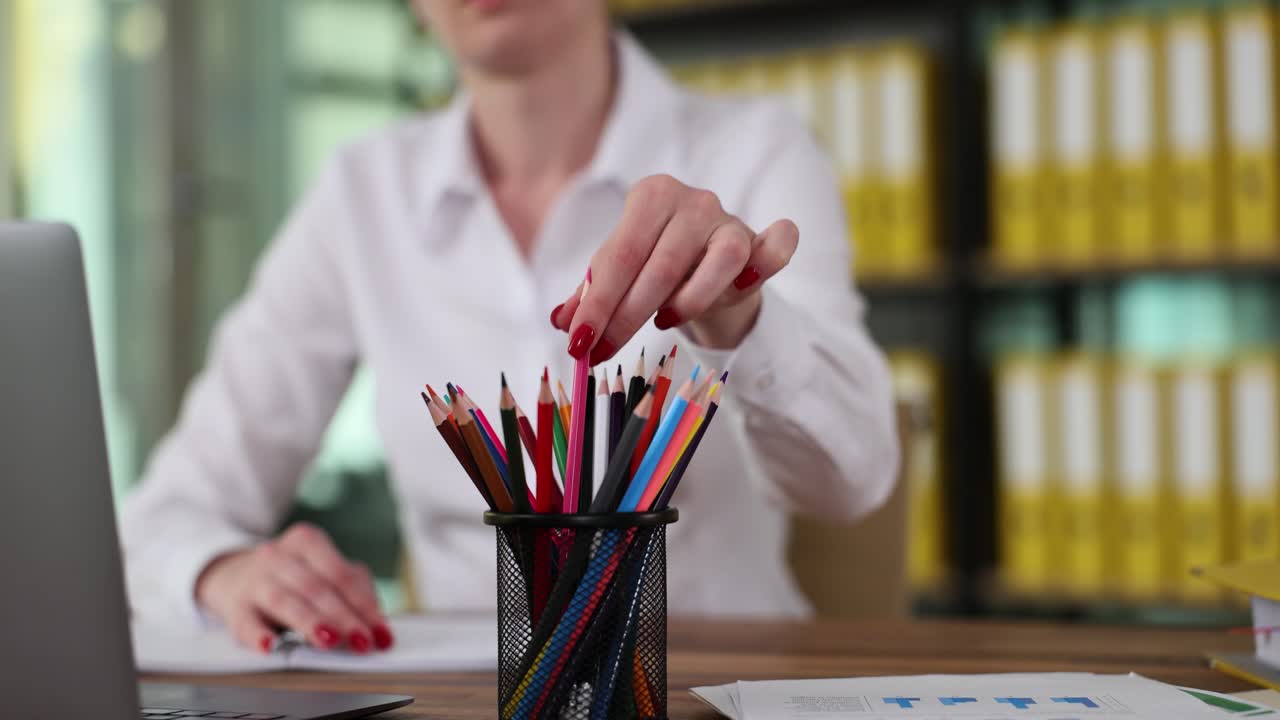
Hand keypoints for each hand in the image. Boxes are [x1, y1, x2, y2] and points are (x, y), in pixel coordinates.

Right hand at [195, 523, 392, 653]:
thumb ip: (350, 588)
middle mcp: (278, 556)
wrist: (233, 574)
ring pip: (285, 601)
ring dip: (310, 622)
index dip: (364, 603)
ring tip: (330, 641)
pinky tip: (270, 646)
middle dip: (343, 617)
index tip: (381, 632)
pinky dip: (257, 635)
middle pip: (316, 588)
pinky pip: (245, 623)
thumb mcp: (320, 569)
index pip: (340, 573)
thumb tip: (376, 622)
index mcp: (307, 542)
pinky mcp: (235, 608)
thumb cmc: (291, 576)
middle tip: (363, 642)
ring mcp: (254, 581)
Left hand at [549, 174, 798, 362]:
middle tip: (603, 353)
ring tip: (664, 323)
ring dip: (688, 301)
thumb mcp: (621, 275)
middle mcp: (693, 201)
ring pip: (717, 262)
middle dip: (627, 316)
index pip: (618, 255)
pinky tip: (746, 284)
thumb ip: (592, 294)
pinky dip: (769, 260)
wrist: (710, 265)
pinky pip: (776, 247)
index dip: (596, 304)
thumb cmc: (656, 265)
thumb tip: (561, 322)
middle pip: (660, 264)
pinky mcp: (760, 242)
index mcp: (651, 197)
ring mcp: (730, 220)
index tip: (578, 344)